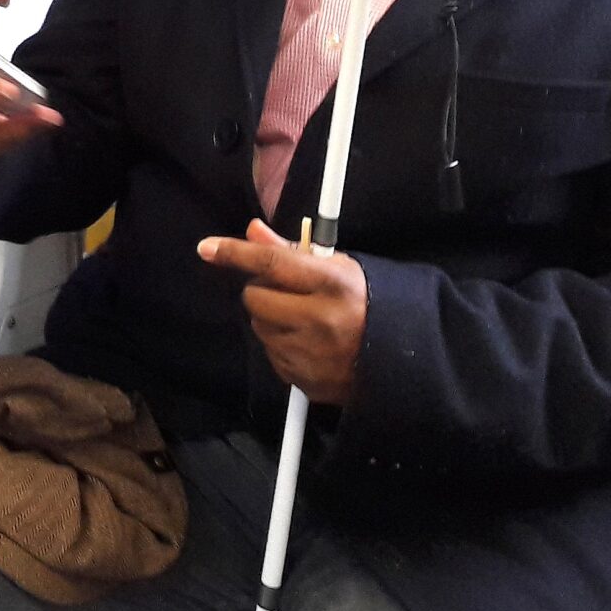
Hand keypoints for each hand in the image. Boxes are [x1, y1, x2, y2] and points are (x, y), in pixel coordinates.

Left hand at [199, 219, 368, 405]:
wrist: (402, 358)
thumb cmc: (367, 304)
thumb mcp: (338, 269)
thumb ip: (291, 251)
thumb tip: (252, 230)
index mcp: (332, 283)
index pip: (273, 262)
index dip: (236, 252)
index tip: (207, 247)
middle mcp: (320, 319)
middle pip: (255, 298)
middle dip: (263, 292)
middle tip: (287, 293)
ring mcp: (312, 354)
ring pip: (260, 328)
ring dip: (271, 320)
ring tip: (303, 319)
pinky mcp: (306, 380)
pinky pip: (272, 356)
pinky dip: (282, 347)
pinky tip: (308, 344)